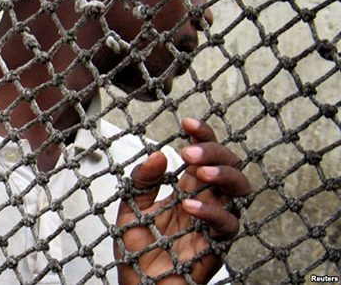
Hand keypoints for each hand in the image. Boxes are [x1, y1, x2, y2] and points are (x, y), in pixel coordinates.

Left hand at [115, 118, 251, 283]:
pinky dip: (211, 211)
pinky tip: (190, 205)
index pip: (205, 153)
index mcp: (188, 188)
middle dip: (213, 151)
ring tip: (198, 171)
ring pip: (240, 189)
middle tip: (189, 151)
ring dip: (223, 174)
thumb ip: (142, 181)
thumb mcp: (131, 207)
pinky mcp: (217, 245)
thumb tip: (159, 154)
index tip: (187, 121)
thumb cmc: (138, 251)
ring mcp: (214, 222)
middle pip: (229, 165)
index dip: (202, 134)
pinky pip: (228, 224)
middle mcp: (206, 201)